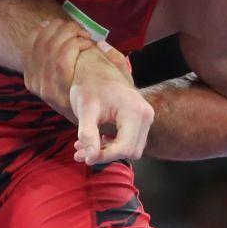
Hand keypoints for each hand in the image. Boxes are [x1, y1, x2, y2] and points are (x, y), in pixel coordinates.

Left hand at [22, 18, 133, 118]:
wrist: (88, 112)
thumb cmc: (109, 94)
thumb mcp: (119, 84)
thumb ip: (115, 64)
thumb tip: (100, 44)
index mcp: (67, 96)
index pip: (61, 62)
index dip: (76, 43)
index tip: (90, 40)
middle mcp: (47, 92)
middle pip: (49, 49)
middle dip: (68, 31)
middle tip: (83, 31)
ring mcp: (36, 84)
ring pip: (40, 44)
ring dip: (57, 28)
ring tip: (73, 29)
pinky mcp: (30, 77)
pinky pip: (29, 46)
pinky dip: (40, 31)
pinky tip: (54, 27)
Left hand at [70, 46, 153, 164]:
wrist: (96, 69)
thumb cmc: (90, 86)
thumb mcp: (85, 109)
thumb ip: (88, 134)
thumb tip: (90, 158)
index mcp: (135, 111)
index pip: (124, 147)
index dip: (103, 156)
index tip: (82, 156)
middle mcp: (146, 115)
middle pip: (130, 151)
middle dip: (105, 155)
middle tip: (80, 152)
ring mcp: (146, 117)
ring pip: (131, 149)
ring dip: (108, 152)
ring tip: (83, 147)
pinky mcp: (142, 120)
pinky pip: (131, 141)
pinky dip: (113, 146)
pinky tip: (96, 141)